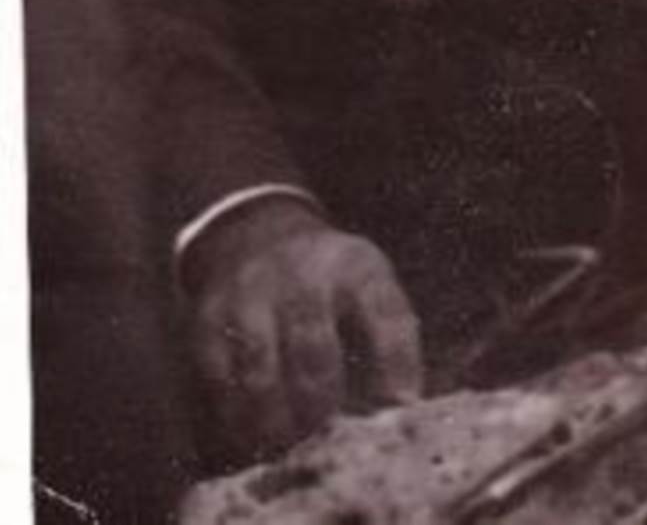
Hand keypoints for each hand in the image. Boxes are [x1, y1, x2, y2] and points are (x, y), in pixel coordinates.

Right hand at [189, 196, 422, 458]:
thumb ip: (390, 334)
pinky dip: (234, 415)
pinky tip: (249, 437)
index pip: (384, 312)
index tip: (400, 408)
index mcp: (355, 266)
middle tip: (326, 439)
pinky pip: (219, 378)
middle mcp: (303, 274)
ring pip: (260, 371)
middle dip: (321, 405)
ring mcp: (251, 293)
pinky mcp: (210, 316)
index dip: (395, 363)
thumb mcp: (367, 281)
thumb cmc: (327, 278)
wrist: (255, 233)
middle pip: (314, 350)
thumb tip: (403, 407)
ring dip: (275, 420)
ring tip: (287, 447)